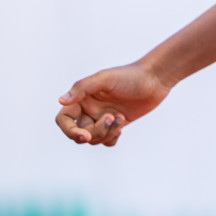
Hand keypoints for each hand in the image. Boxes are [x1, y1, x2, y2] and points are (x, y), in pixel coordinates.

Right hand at [55, 62, 172, 146]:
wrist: (154, 79)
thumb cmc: (129, 76)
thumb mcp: (105, 79)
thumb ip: (82, 88)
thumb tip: (61, 100)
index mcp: (82, 98)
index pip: (64, 120)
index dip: (70, 131)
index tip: (85, 135)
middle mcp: (89, 108)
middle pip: (80, 133)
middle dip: (96, 131)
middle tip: (112, 118)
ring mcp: (102, 116)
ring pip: (95, 138)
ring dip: (107, 132)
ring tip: (121, 117)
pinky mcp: (116, 123)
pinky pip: (107, 140)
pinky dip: (112, 137)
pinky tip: (122, 125)